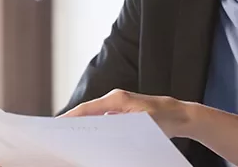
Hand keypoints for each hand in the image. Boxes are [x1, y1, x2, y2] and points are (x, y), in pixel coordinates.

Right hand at [60, 89, 194, 137]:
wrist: (179, 116)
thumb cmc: (164, 118)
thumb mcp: (141, 123)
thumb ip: (119, 123)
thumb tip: (101, 126)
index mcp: (117, 99)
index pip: (87, 108)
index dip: (71, 116)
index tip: (58, 124)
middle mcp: (116, 100)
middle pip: (88, 112)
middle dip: (74, 122)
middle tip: (60, 134)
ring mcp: (119, 106)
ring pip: (96, 116)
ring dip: (85, 125)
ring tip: (72, 138)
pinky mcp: (123, 112)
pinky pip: (104, 120)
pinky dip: (96, 127)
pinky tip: (93, 139)